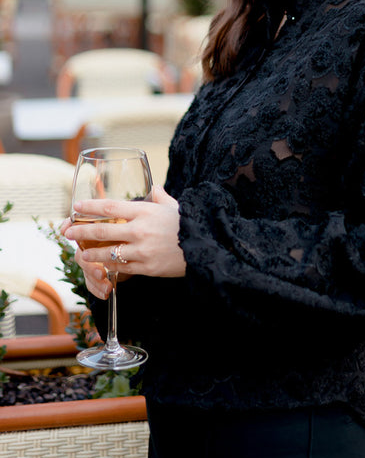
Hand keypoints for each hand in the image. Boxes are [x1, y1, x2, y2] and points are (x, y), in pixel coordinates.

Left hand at [63, 185, 185, 284]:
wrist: (205, 248)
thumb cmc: (189, 224)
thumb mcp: (174, 207)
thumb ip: (160, 198)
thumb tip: (154, 188)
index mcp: (145, 211)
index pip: (110, 208)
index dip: (90, 207)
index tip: (76, 207)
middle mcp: (140, 230)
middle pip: (102, 231)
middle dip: (81, 232)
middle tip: (67, 232)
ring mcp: (142, 250)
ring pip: (108, 253)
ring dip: (91, 254)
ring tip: (81, 254)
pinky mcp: (146, 267)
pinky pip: (122, 268)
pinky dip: (110, 268)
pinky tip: (102, 267)